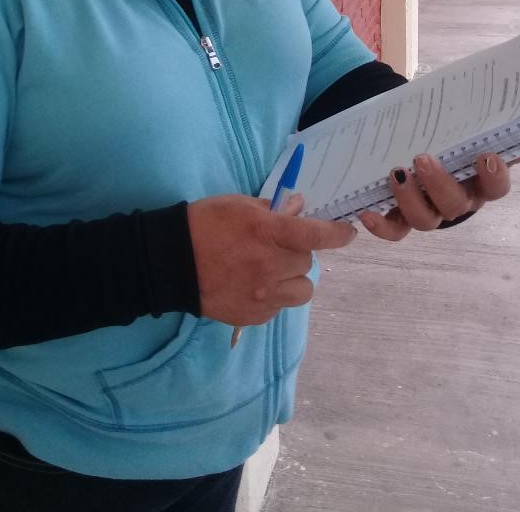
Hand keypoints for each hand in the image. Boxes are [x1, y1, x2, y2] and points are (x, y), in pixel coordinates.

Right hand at [187, 193, 355, 325]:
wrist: (171, 262)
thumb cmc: (203, 224)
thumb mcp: (237, 204)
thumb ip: (271, 209)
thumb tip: (298, 209)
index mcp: (267, 233)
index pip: (316, 235)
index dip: (338, 234)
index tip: (348, 233)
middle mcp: (270, 266)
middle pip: (308, 261)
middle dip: (297, 251)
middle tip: (277, 246)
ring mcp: (263, 295)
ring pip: (303, 289)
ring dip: (293, 278)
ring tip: (272, 270)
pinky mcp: (254, 316)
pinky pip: (281, 306)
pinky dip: (274, 295)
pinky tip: (253, 286)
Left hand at [358, 140, 519, 241]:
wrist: (406, 138)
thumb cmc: (446, 138)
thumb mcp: (470, 131)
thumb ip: (506, 134)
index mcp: (477, 181)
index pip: (496, 188)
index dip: (493, 177)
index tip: (485, 156)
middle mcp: (454, 201)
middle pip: (456, 206)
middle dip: (440, 184)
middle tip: (423, 159)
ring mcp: (426, 211)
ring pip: (424, 220)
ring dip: (410, 199)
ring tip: (396, 172)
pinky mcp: (396, 216)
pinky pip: (392, 231)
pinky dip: (379, 225)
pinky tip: (366, 212)